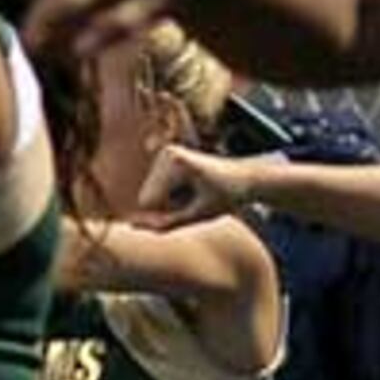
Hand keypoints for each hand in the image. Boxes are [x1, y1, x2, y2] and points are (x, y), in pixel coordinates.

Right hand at [136, 144, 258, 225]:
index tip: (193, 210)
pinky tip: (190, 190)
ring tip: (196, 196)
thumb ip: (165, 224)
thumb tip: (132, 227)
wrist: (247, 176)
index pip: (148, 202)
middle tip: (197, 203)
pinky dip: (169, 196)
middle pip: (146, 197)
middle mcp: (168, 152)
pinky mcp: (165, 157)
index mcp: (177, 162)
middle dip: (167, 208)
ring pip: (148, 195)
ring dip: (168, 203)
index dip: (167, 214)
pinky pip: (155, 188)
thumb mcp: (200, 215)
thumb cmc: (227, 196)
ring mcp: (165, 153)